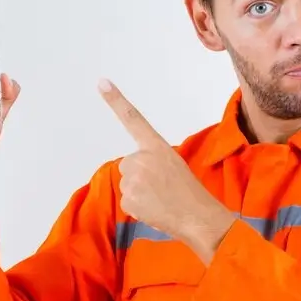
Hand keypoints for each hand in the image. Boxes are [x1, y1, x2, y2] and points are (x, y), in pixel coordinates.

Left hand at [99, 78, 235, 263]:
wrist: (198, 217)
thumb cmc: (191, 193)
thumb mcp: (173, 164)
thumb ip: (151, 160)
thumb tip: (134, 169)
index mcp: (156, 146)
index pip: (133, 119)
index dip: (115, 100)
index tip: (102, 82)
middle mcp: (141, 159)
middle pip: (128, 165)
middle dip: (140, 177)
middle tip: (162, 188)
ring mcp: (133, 179)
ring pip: (128, 184)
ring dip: (140, 193)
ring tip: (161, 199)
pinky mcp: (128, 199)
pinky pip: (128, 202)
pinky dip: (139, 208)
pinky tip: (155, 209)